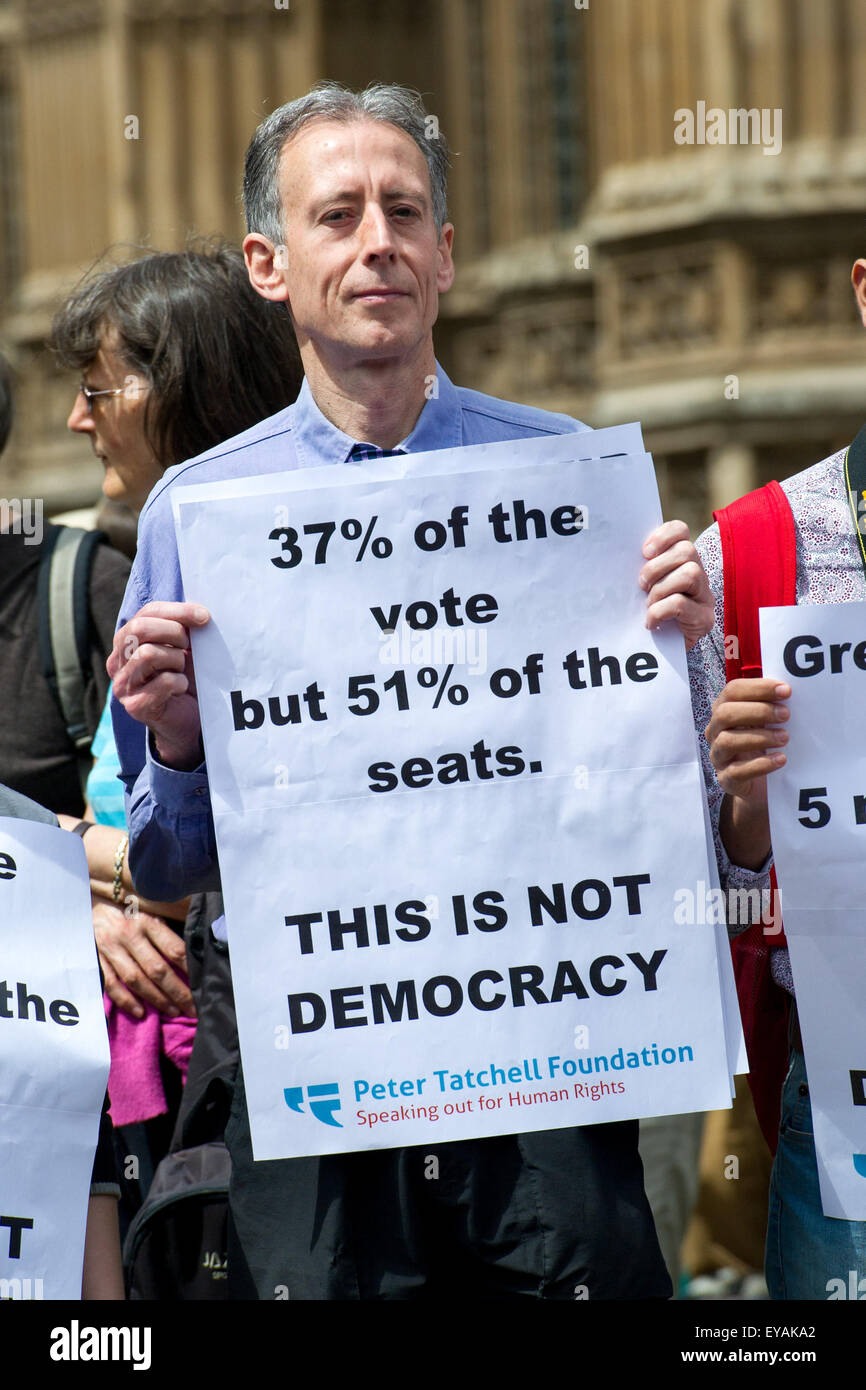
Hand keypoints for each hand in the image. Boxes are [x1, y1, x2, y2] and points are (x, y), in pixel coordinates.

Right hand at [92, 896, 195, 1019]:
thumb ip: (166, 929)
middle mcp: (129, 935)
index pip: (173, 949)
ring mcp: (112, 948)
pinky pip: (112, 983)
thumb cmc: (127, 907)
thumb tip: (193, 950)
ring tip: (173, 1012)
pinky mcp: (98, 958)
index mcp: (148, 921)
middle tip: (192, 1009)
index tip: (202, 984)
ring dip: (156, 999)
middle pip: (157, 969)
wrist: (88, 902)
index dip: (189, 969)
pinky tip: (140, 1012)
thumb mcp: (150, 910)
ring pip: (136, 980)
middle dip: (177, 992)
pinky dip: (125, 1000)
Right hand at [108, 601, 208, 768]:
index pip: (147, 613)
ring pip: (148, 654)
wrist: (187, 721)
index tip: (204, 617)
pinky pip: (164, 681)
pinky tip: (181, 688)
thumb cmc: (184, 678)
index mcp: (127, 641)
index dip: (177, 611)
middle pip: (139, 629)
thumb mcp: (183, 648)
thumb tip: (200, 613)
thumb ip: (183, 628)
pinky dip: (180, 682)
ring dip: (176, 660)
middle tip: (189, 647)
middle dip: (174, 633)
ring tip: (181, 671)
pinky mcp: (135, 706)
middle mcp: (118, 661)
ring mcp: (123, 685)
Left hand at [639, 521, 713, 648]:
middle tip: (641, 585)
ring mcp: (705, 597)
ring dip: (661, 589)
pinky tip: (651, 622)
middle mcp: (699, 575)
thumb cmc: (647, 613)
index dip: (662, 536)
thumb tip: (615, 554)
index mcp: (681, 561)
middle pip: (687, 551)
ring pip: (690, 573)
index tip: (644, 552)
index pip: (681, 530)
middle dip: (658, 566)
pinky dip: (660, 611)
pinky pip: (680, 604)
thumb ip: (640, 569)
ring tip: (649, 605)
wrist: (661, 653)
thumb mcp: (643, 588)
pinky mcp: (704, 619)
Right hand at [705, 677, 790, 799]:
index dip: (758, 688)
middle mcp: (716, 731)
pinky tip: (780, 759)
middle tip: (786, 714)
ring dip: (759, 737)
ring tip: (785, 738)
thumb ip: (772, 705)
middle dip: (758, 711)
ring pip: (727, 741)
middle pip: (725, 714)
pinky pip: (736, 771)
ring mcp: (718, 756)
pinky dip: (760, 765)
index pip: (732, 691)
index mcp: (724, 710)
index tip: (786, 690)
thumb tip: (791, 690)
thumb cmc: (765, 745)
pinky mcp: (726, 779)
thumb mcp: (766, 722)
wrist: (762, 784)